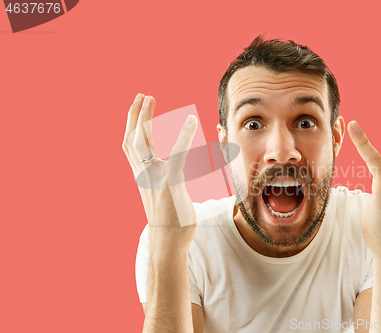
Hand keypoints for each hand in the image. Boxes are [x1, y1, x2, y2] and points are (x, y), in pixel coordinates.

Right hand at [122, 93, 197, 250]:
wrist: (168, 241)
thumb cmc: (169, 219)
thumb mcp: (159, 193)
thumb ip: (159, 177)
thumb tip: (166, 168)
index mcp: (140, 176)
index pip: (129, 145)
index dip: (130, 124)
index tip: (136, 106)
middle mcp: (143, 174)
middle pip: (132, 138)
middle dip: (135, 115)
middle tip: (143, 95)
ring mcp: (155, 178)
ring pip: (144, 142)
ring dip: (146, 118)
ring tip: (151, 99)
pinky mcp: (172, 184)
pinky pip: (177, 155)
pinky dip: (184, 136)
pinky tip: (191, 120)